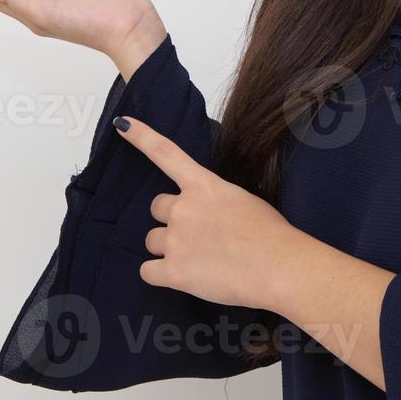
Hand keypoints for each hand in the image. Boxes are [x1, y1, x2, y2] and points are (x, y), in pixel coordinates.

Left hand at [113, 114, 302, 312]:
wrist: (277, 266)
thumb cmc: (270, 235)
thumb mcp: (242, 201)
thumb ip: (214, 201)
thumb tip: (207, 216)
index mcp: (204, 186)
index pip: (166, 153)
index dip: (141, 137)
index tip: (123, 124)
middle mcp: (184, 208)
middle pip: (157, 207)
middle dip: (171, 219)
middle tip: (196, 234)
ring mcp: (176, 240)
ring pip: (152, 241)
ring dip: (168, 248)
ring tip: (198, 259)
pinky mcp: (173, 271)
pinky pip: (148, 271)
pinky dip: (161, 274)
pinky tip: (185, 276)